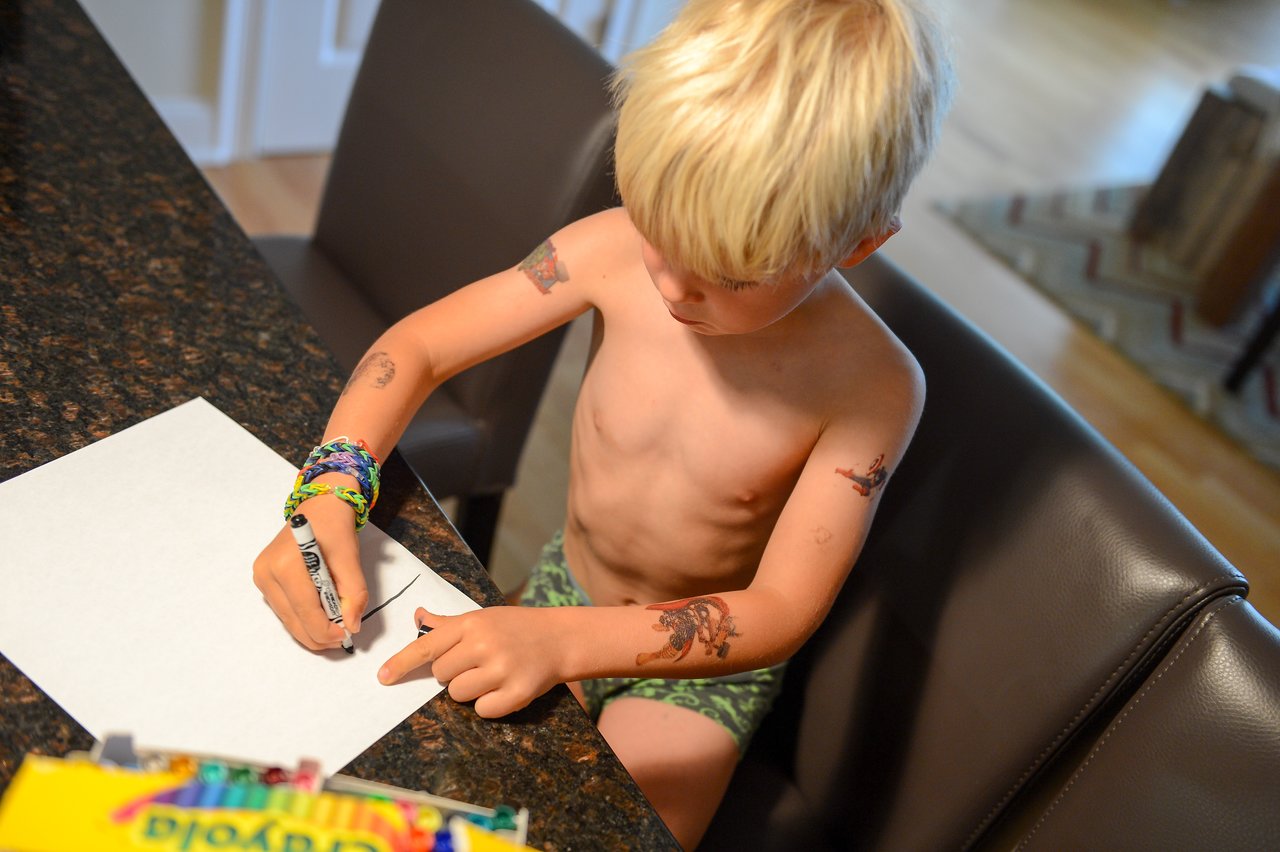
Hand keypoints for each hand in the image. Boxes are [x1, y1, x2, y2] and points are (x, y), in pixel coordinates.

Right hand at [252, 491, 368, 650]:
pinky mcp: (263, 582)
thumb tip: (352, 625)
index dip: (325, 629)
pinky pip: (284, 610)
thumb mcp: (350, 559)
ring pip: (287, 619)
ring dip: (311, 629)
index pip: (305, 609)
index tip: (345, 637)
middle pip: (293, 619)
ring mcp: (261, 578)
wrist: (320, 508)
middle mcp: (267, 573)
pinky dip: (303, 618)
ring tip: (335, 628)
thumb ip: (354, 594)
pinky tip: (321, 617)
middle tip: (343, 639)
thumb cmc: (335, 530)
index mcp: (285, 564)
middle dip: (318, 635)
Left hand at [378, 606, 563, 717]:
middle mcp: (484, 645)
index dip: (401, 663)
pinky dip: (489, 705)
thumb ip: (448, 624)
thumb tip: (418, 616)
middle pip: (441, 676)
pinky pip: (483, 711)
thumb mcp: (483, 617)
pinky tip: (503, 689)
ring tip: (491, 675)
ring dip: (470, 691)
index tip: (382, 677)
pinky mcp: (517, 693)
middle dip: (453, 674)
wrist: (561, 638)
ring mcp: (502, 669)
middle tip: (476, 663)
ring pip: (459, 695)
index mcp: (472, 624)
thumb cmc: (517, 627)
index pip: (427, 647)